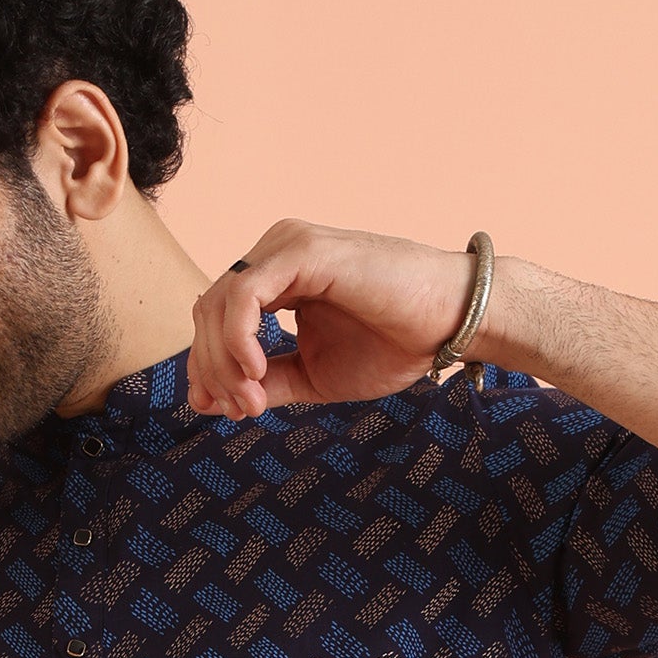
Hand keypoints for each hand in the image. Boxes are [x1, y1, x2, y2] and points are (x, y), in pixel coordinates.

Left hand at [187, 223, 504, 417]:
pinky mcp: (302, 251)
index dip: (207, 367)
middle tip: (240, 410)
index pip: (216, 318)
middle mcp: (276, 254)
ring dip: (223, 361)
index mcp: (277, 278)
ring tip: (253, 401)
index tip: (221, 410)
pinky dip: (238, 339)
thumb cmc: (395, 343)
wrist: (451, 323)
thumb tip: (211, 401)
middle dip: (211, 369)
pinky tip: (255, 371)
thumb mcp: (314, 375)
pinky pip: (244, 295)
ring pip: (219, 303)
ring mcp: (287, 247)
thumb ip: (266, 382)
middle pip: (208, 311)